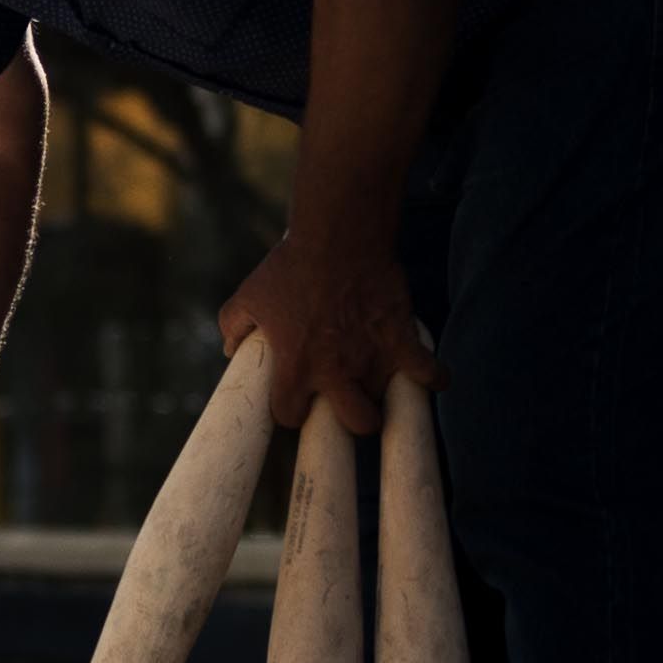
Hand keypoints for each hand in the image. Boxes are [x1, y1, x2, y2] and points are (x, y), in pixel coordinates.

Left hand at [217, 225, 433, 440]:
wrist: (337, 237)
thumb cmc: (289, 267)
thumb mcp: (250, 295)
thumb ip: (233, 325)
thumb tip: (228, 348)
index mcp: (295, 368)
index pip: (290, 416)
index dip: (292, 410)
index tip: (298, 399)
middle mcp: (336, 372)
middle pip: (356, 424)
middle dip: (354, 418)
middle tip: (349, 398)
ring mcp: (372, 358)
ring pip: (386, 400)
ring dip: (382, 391)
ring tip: (377, 376)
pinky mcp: (401, 340)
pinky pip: (429, 374)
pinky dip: (434, 378)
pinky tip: (429, 375)